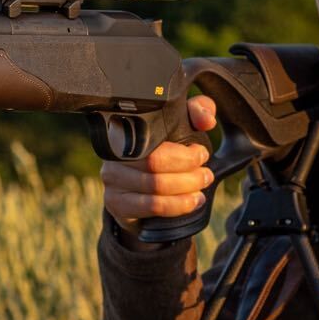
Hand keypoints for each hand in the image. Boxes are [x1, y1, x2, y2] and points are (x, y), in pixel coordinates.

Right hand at [102, 95, 216, 234]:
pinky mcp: (117, 205)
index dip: (182, 151)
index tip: (202, 154)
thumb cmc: (165, 150)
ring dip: (185, 191)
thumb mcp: (182, 125)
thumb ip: (197, 111)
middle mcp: (114, 156)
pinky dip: (176, 206)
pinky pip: (150, 207)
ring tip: (200, 190)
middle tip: (206, 175)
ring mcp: (112, 182)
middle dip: (188, 173)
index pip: (153, 141)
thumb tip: (206, 120)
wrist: (142, 185)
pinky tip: (191, 203)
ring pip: (154, 188)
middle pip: (154, 166)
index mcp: (128, 132)